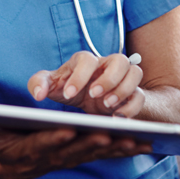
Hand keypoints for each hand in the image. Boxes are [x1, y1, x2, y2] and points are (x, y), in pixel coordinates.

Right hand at [0, 119, 150, 178]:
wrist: (5, 164)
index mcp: (28, 152)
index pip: (41, 145)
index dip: (54, 139)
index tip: (66, 130)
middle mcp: (50, 159)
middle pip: (75, 152)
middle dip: (93, 143)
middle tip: (110, 134)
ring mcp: (67, 160)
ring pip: (94, 154)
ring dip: (116, 148)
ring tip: (138, 140)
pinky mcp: (79, 156)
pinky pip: (103, 154)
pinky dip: (123, 149)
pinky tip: (145, 143)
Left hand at [28, 51, 145, 117]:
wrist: (91, 101)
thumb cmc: (70, 89)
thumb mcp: (53, 87)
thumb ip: (39, 84)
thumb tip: (38, 94)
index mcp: (86, 62)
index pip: (87, 59)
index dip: (79, 76)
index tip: (69, 94)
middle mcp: (108, 66)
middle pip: (119, 60)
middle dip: (108, 78)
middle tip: (94, 95)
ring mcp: (124, 79)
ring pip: (135, 73)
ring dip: (123, 89)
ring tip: (107, 106)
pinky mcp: (134, 95)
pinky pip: (141, 96)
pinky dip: (131, 107)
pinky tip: (117, 118)